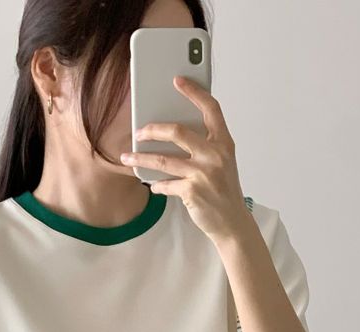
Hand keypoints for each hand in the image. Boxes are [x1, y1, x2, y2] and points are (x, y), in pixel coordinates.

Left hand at [120, 75, 251, 243]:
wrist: (232, 222)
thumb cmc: (224, 190)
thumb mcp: (222, 162)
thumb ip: (206, 145)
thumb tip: (174, 132)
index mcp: (224, 142)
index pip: (210, 108)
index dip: (194, 92)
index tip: (178, 80)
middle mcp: (214, 154)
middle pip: (178, 131)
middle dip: (153, 129)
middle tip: (138, 131)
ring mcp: (203, 173)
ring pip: (163, 159)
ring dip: (142, 159)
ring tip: (128, 158)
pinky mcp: (191, 191)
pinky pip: (165, 184)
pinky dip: (157, 185)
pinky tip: (153, 185)